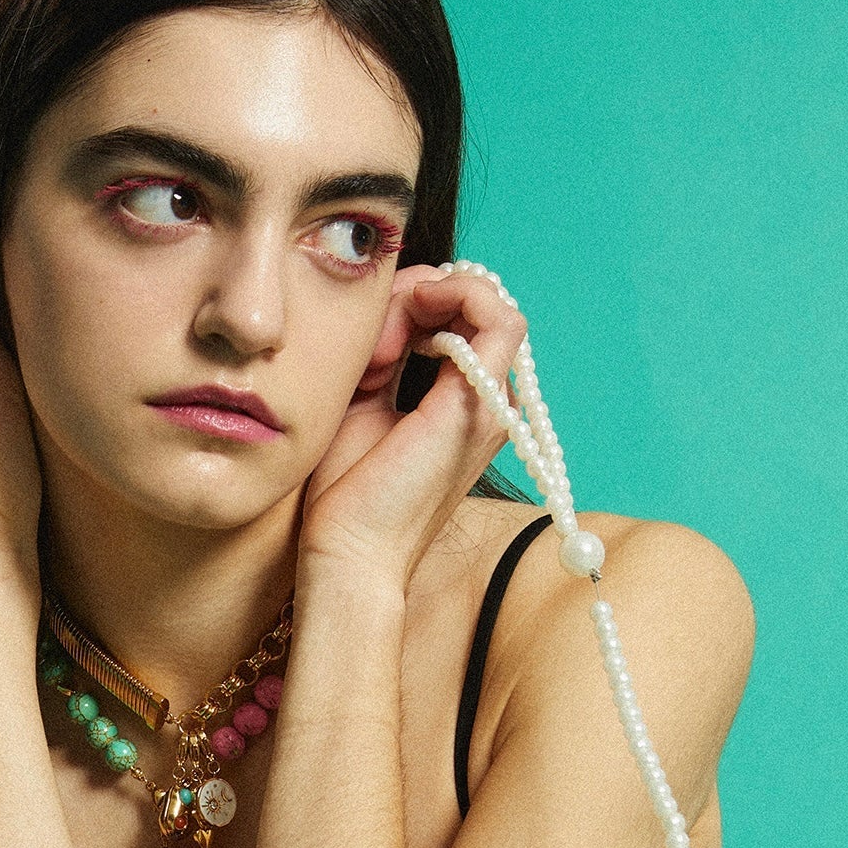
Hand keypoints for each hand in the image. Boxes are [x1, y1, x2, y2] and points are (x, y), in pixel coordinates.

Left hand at [297, 262, 528, 587]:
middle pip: (470, 308)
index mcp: (461, 404)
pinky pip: (499, 319)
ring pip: (489, 305)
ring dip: (429, 297)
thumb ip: (384, 355)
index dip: (411, 304)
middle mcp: (486, 403)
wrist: (349, 553)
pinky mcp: (479, 404)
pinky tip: (413, 308)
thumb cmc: (348, 495)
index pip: (456, 320)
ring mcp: (490, 404)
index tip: (364, 337)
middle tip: (368, 337)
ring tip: (380, 340)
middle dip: (415, 298)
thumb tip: (392, 307)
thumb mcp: (362, 402)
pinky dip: (458, 294)